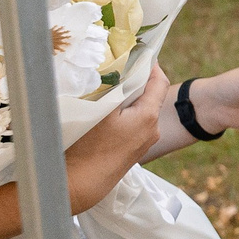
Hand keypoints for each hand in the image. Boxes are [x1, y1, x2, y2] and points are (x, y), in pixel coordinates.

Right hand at [66, 68, 170, 213]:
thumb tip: (116, 68)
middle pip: (149, 95)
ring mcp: (143, 142)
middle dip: (135, 80)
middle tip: (116, 66)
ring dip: (127, 99)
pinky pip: (132, 125)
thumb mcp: (98, 109)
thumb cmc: (87, 145)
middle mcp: (152, 129)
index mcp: (148, 115)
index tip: (137, 52)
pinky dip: (123, 114)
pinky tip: (104, 111)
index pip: (159, 81)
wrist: (79, 186)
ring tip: (106, 87)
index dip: (150, 64)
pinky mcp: (132, 152)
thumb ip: (112, 87)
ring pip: (139, 111)